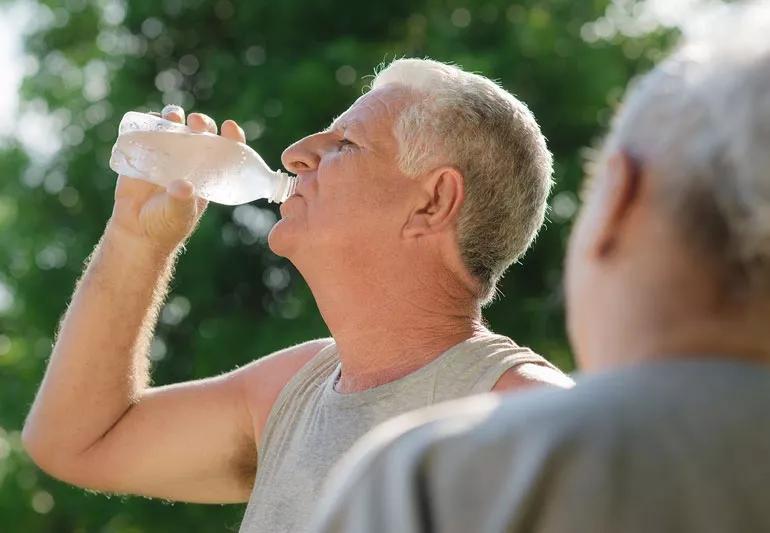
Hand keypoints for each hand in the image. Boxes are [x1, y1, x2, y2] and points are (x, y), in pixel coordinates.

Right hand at [107, 106, 246, 251]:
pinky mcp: (144, 153)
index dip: (231, 137)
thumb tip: (183, 187)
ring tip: (173, 116)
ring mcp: (167, 154)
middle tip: (197, 122)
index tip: (230, 127)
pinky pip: (148, 132)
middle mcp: (190, 160)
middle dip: (202, 123)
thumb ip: (181, 201)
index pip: (226, 151)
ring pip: (175, 127)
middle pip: (201, 133)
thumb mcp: (178, 215)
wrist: (136, 230)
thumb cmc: (165, 225)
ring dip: (176, 117)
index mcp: (208, 174)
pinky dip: (150, 121)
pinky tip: (152, 119)